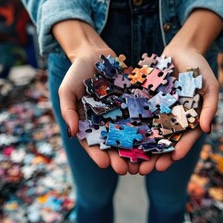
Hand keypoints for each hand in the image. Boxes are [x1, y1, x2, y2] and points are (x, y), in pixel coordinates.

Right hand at [54, 20, 137, 174]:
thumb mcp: (67, 90)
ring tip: (142, 162)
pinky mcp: (135, 104)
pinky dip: (148, 129)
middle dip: (119, 158)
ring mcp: (122, 114)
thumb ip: (68, 110)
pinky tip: (154, 139)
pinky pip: (142, 117)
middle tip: (126, 169)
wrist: (95, 53)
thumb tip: (72, 133)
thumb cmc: (77, 73)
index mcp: (89, 124)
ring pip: (130, 135)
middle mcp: (107, 123)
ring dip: (135, 150)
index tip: (104, 164)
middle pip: (114, 145)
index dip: (98, 155)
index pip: (93, 144)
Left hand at [139, 46, 219, 174]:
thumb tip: (206, 129)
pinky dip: (130, 129)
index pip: (186, 139)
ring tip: (132, 163)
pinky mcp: (145, 104)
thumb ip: (209, 107)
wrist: (181, 50)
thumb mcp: (210, 85)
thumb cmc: (199, 68)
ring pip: (149, 135)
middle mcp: (173, 120)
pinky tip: (121, 139)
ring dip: (141, 150)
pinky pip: (137, 118)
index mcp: (190, 120)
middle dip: (157, 158)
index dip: (181, 149)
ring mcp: (159, 113)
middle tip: (147, 170)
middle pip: (165, 143)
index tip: (174, 158)